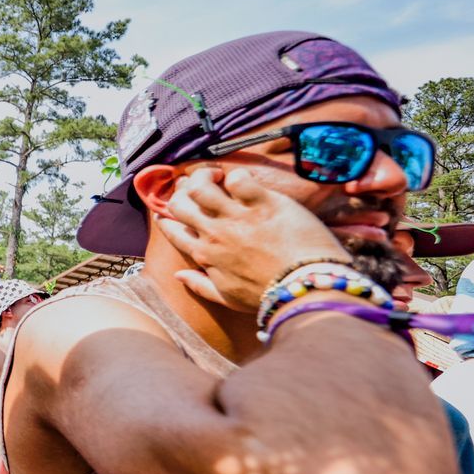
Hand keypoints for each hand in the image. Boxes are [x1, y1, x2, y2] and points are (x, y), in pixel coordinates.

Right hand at [157, 167, 347, 310]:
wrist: (305, 288)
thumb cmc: (269, 296)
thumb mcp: (228, 298)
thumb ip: (200, 285)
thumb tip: (178, 275)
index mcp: (204, 255)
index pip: (174, 231)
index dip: (167, 220)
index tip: (168, 214)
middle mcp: (214, 233)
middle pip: (180, 203)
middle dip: (182, 192)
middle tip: (196, 189)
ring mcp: (237, 216)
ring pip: (201, 186)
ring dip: (204, 177)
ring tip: (216, 177)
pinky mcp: (263, 203)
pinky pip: (238, 178)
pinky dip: (237, 175)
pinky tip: (244, 181)